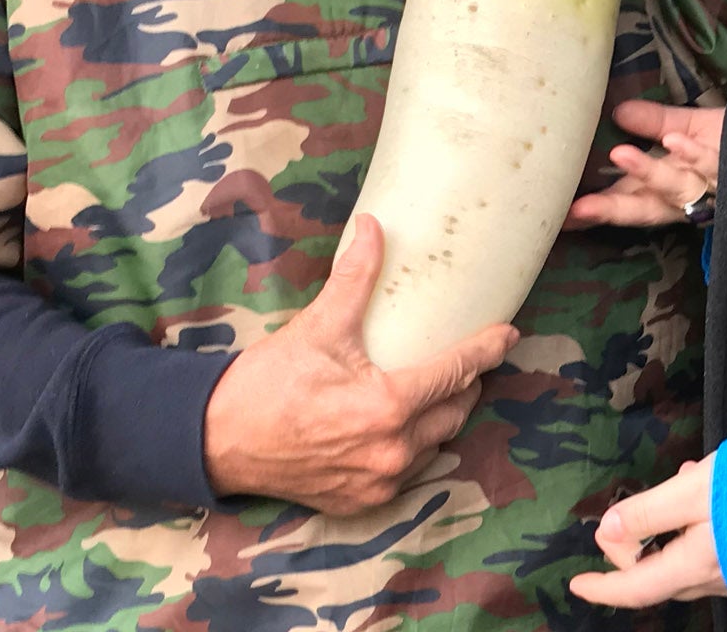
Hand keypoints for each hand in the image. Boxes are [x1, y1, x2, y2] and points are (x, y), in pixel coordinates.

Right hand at [202, 214, 518, 513]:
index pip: (457, 372)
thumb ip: (355, 276)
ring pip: (435, 444)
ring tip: (437, 387)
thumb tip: (374, 225)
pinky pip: (408, 471)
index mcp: (389, 407)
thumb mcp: (319, 325)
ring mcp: (378, 482)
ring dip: (441, 416)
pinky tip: (405, 426)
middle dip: (465, 383)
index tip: (508, 334)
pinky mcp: (362, 501)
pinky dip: (413, 446)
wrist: (218, 441)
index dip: (487, 350)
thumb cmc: (268, 383)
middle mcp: (392, 451)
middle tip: (465, 357)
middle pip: (455, 411)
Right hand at [565, 100, 722, 229]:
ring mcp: (710, 185)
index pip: (627, 204)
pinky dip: (693, 155)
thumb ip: (654, 122)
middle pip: (645, 209)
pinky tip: (675, 142)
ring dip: (648, 173)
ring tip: (620, 155)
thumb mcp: (687, 126)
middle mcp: (686, 195)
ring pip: (676, 188)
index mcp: (668, 188)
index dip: (595, 212)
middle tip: (580, 208)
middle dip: (612, 209)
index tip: (561, 218)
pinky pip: (712, 163)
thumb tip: (616, 111)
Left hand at [569, 456, 726, 607]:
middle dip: (630, 549)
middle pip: (655, 573)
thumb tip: (608, 530)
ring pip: (678, 560)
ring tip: (670, 489)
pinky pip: (703, 550)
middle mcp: (712, 579)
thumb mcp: (692, 490)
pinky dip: (687, 526)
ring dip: (660, 532)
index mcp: (693, 567)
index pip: (636, 588)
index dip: (604, 588)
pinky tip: (699, 492)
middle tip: (619, 517)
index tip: (577, 585)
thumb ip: (648, 511)